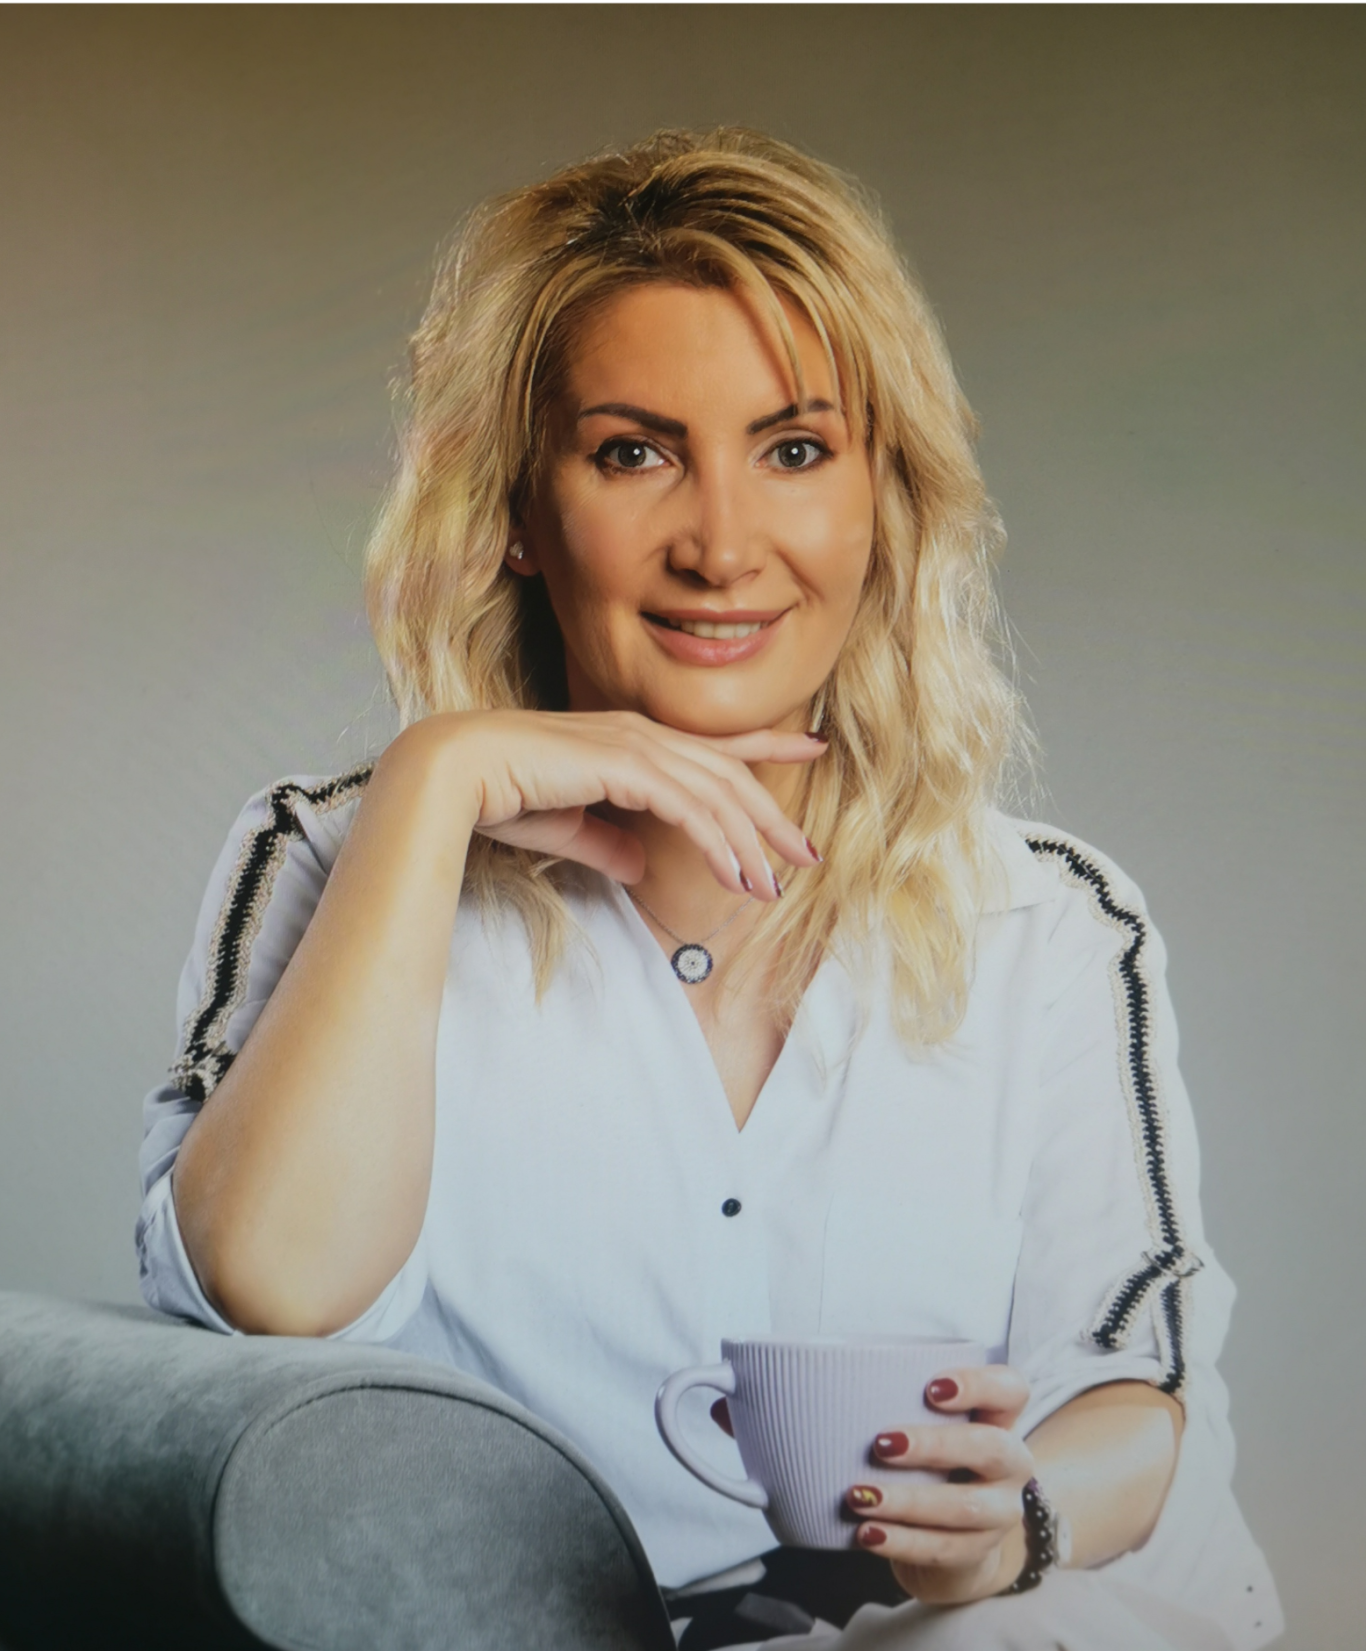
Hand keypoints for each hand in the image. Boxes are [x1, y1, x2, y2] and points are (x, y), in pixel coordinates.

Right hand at [416, 707, 824, 894]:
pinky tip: (734, 874)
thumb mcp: (568, 828)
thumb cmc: (499, 794)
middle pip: (728, 774)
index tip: (809, 748)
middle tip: (807, 854)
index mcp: (630, 742)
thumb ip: (607, 843)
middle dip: (771, 815)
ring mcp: (634, 745)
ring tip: (770, 886)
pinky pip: (689, 807)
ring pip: (717, 792)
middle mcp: (640, 735)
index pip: (712, 745)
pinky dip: (718, 841)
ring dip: (749, 842)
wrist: (455, 773)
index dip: (764, 746)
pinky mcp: (624, 764)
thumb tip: (638, 865)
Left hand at [845, 1364, 1033, 1605]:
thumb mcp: (929, 1428)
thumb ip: (903, 1406)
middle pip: (990, 1448)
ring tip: (860, 1496)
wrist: (951, 1536)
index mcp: (1000, 1419)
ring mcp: (1001, 1511)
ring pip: (965, 1507)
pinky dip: (901, 1541)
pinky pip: (942, 1548)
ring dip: (908, 1501)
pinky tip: (867, 1532)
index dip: (979, 1384)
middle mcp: (1011, 1463)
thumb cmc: (930, 1462)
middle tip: (881, 1443)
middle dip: (934, 1445)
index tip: (931, 1387)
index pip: (1011, 1389)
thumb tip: (828, 1386)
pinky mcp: (979, 1552)